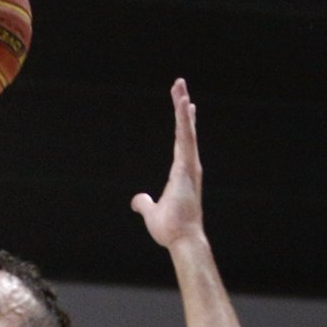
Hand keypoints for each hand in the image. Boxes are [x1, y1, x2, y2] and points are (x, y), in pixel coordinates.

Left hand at [130, 78, 206, 248]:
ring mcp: (189, 166)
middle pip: (185, 130)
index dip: (183, 123)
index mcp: (181, 173)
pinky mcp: (187, 168)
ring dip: (182, 108)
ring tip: (179, 86)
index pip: (181, 142)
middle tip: (180, 86)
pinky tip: (183, 104)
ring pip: (186, 130)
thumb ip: (145, 204)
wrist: (182, 240)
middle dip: (183, 107)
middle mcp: (188, 166)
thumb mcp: (152, 213)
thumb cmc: (171, 229)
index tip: (185, 105)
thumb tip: (137, 200)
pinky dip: (184, 121)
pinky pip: (185, 139)